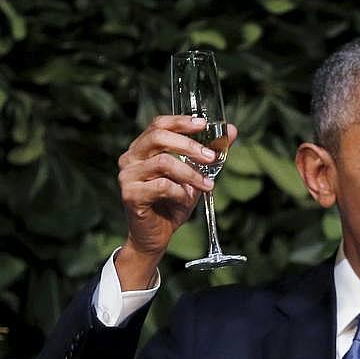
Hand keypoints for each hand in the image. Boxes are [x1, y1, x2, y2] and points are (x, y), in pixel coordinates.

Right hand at [115, 115, 237, 288]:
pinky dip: (179, 192)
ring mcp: (128, 176)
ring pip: (163, 162)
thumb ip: (209, 154)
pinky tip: (185, 200)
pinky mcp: (130, 194)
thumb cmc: (171, 204)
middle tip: (211, 157)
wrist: (155, 237)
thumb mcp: (194, 176)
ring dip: (190, 174)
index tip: (203, 124)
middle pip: (158, 137)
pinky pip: (162, 186)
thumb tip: (231, 131)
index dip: (181, 121)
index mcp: (142, 149)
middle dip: (189, 145)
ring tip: (207, 186)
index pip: (158, 125)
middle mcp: (130, 158)